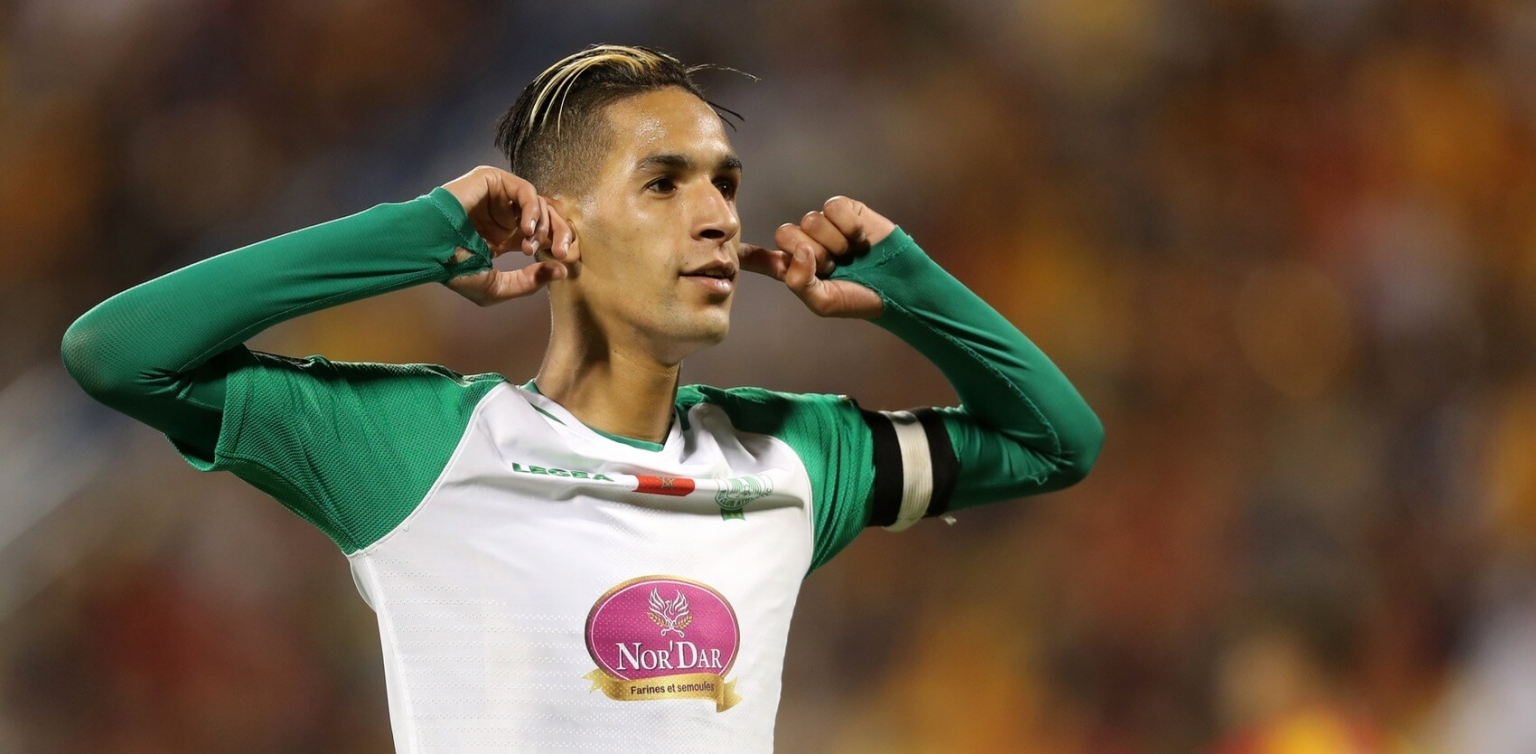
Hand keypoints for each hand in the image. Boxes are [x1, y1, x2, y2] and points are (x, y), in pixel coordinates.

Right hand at [440, 166, 577, 305]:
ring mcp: (499, 197)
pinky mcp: (492, 180)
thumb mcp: (497, 286)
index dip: (558, 244)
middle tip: (561, 252)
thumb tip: (563, 271)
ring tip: (530, 245)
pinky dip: (532, 210)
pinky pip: (525, 190)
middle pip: (547, 217)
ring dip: (543, 225)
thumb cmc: (455, 270)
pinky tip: (526, 230)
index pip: (544, 234)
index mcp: (506, 236)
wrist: (430, 249)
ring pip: (539, 203)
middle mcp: (505, 215)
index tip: (565, 261)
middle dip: (560, 234)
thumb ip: (530, 281)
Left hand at [741, 196, 893, 318]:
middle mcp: (806, 243)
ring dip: (833, 242)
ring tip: (851, 255)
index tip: (727, 252)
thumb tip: (798, 249)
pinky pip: (832, 208)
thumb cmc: (859, 298)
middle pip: (785, 234)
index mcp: (795, 268)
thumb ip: (798, 282)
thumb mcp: (823, 302)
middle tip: (834, 266)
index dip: (746, 254)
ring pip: (810, 221)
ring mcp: (824, 225)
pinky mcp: (845, 210)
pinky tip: (861, 239)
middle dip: (811, 253)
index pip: (763, 259)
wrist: (897, 285)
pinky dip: (847, 226)